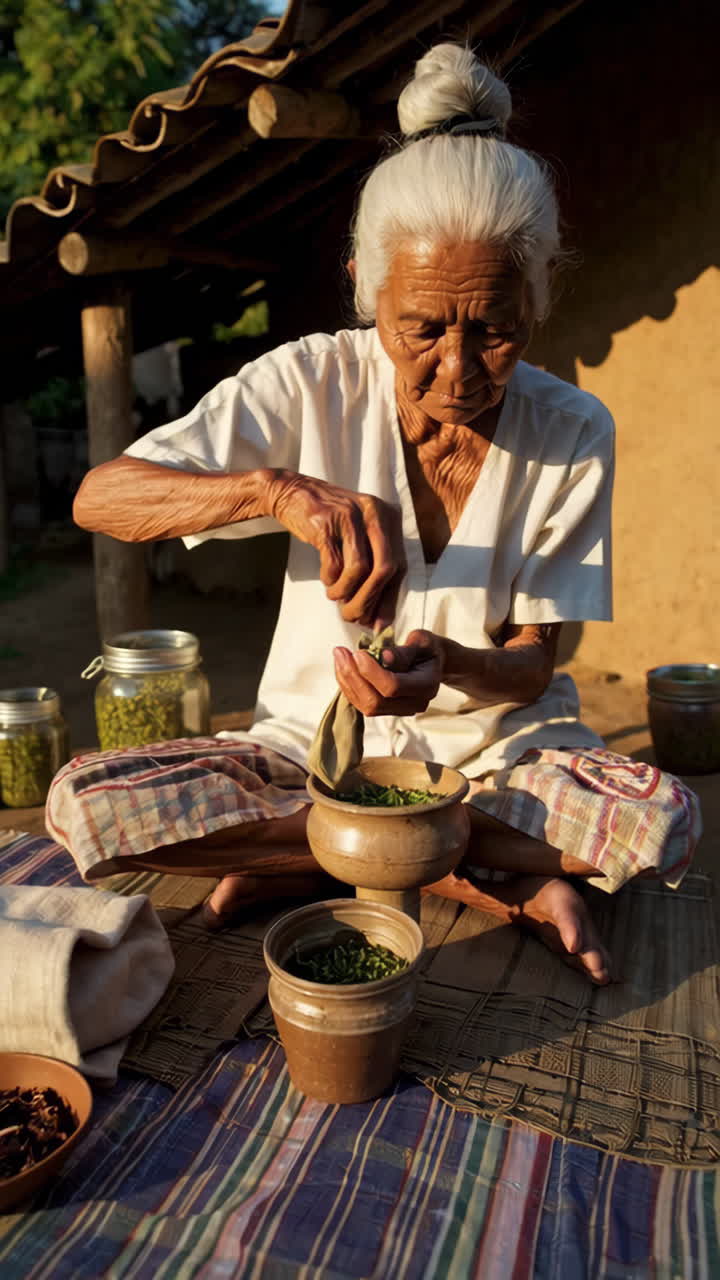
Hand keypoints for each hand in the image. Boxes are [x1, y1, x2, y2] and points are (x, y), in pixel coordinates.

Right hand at [268, 471, 405, 626]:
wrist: (291, 492)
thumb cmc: (329, 523)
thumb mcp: (358, 540)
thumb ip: (372, 574)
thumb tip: (379, 622)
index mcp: (389, 518)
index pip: (399, 567)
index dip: (388, 599)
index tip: (375, 623)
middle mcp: (376, 513)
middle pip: (385, 569)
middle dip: (368, 601)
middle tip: (351, 617)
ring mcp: (351, 515)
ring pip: (360, 569)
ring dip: (346, 592)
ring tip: (334, 597)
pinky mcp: (326, 522)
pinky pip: (334, 563)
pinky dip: (330, 579)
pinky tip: (327, 581)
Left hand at [333, 629, 444, 715]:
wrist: (432, 661)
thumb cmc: (426, 648)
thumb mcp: (421, 641)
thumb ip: (404, 651)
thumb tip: (384, 657)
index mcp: (426, 686)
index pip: (393, 687)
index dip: (371, 672)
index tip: (358, 653)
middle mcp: (414, 703)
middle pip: (376, 701)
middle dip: (353, 676)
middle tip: (341, 652)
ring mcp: (400, 710)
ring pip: (366, 705)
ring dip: (347, 681)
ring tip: (339, 656)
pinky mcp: (387, 709)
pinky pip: (362, 704)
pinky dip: (349, 686)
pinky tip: (343, 667)